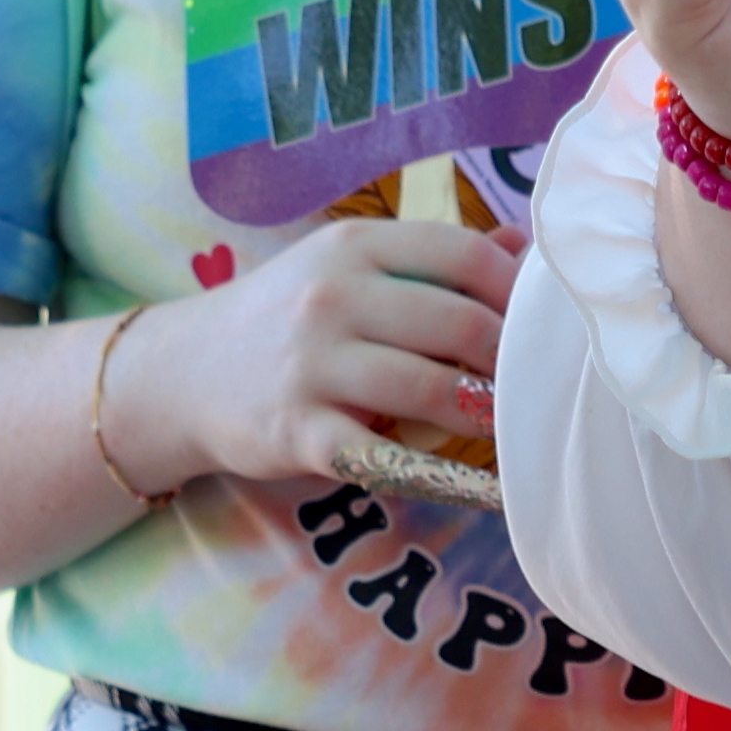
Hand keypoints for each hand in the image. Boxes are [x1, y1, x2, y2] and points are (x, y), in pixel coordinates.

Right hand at [101, 222, 519, 491]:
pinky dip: (444, 472)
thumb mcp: (348, 268)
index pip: (464, 257)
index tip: (548, 325)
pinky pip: (387, 453)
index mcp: (353, 247)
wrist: (182, 374)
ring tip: (515, 425)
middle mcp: (332, 297)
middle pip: (458, 324)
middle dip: (513, 359)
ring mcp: (312, 364)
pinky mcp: (299, 430)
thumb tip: (526, 247)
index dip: (520, 294)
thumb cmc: (286, 319)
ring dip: (487, 412)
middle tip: (543, 385)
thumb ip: (433, 258)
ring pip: (432, 387)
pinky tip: (482, 482)